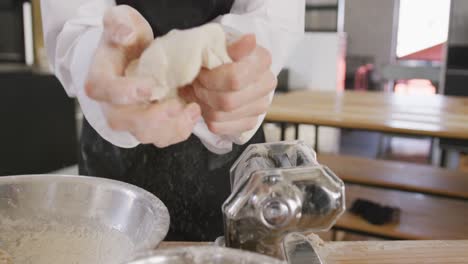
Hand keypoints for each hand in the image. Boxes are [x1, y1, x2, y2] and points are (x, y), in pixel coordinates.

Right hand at [85, 5, 200, 147]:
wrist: (134, 55)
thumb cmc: (126, 39)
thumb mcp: (121, 21)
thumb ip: (119, 24)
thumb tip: (125, 34)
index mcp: (99, 78)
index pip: (103, 90)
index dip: (125, 92)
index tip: (152, 87)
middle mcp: (110, 104)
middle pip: (122, 121)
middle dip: (152, 118)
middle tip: (176, 106)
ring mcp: (129, 119)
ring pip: (144, 135)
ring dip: (170, 127)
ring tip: (192, 110)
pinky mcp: (148, 126)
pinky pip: (162, 138)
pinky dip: (180, 130)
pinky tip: (193, 114)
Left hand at [179, 35, 276, 135]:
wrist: (225, 65)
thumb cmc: (221, 53)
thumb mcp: (223, 43)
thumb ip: (235, 45)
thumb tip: (250, 39)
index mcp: (262, 61)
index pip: (234, 79)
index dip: (210, 78)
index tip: (201, 70)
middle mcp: (267, 84)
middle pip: (227, 101)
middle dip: (203, 92)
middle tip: (195, 82)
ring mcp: (260, 106)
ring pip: (220, 115)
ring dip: (202, 104)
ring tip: (197, 91)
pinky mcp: (249, 122)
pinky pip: (219, 127)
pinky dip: (205, 116)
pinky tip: (204, 103)